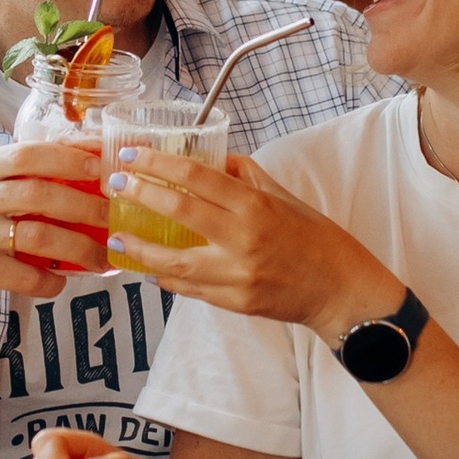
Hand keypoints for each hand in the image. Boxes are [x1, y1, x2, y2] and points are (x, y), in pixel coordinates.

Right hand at [0, 139, 110, 303]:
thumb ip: (29, 171)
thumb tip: (92, 158)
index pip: (28, 154)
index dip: (68, 158)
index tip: (100, 165)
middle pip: (39, 194)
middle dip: (84, 205)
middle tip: (112, 214)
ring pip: (39, 237)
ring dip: (79, 247)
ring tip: (101, 256)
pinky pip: (27, 276)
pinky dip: (52, 280)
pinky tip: (63, 279)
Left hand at [101, 142, 401, 336]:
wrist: (341, 291)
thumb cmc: (319, 241)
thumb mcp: (287, 198)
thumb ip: (249, 177)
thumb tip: (216, 160)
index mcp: (256, 207)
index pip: (197, 177)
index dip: (159, 164)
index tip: (134, 156)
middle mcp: (243, 240)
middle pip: (178, 213)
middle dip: (140, 195)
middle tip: (116, 185)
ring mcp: (237, 276)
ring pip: (173, 263)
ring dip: (140, 250)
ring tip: (118, 237)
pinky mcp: (234, 303)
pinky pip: (189, 289)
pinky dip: (166, 277)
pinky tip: (149, 268)